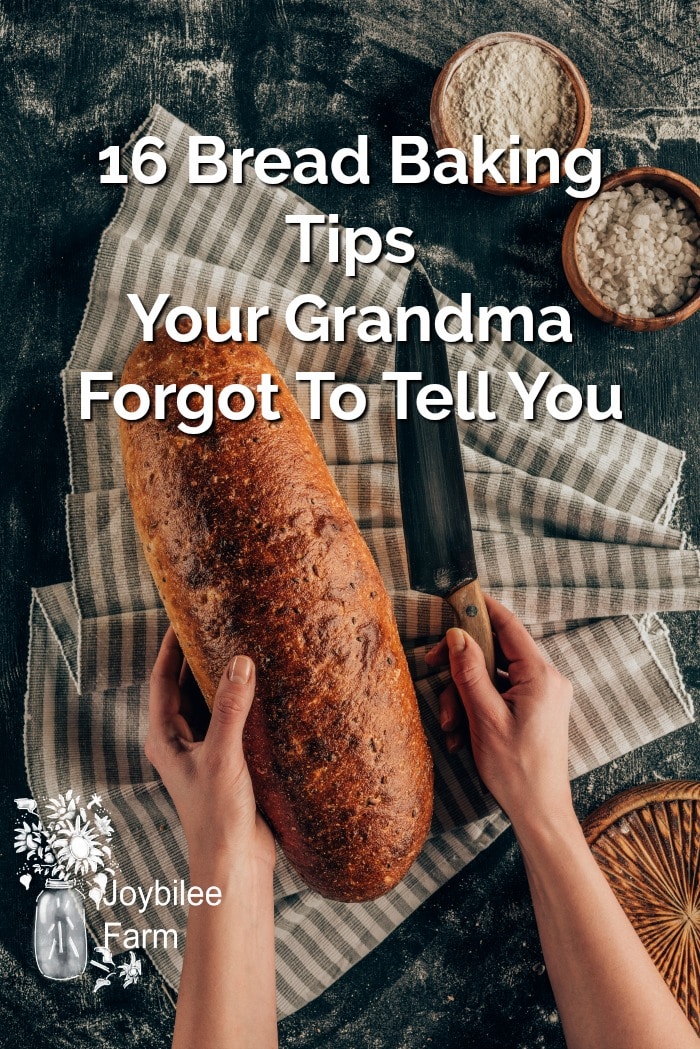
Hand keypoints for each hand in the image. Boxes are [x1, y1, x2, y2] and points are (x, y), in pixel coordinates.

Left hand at [145, 627, 275, 877]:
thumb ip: (229, 709)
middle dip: (200, 656)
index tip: (183, 615)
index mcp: (164, 737)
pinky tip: (265, 689)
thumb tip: (239, 661)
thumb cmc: (216, 816)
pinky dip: (244, 703)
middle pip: (185, 687)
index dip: (170, 647)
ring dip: (224, 679)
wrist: (235, 864)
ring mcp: (204, 751)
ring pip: (210, 704)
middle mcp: (180, 741)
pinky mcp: (229, 762)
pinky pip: (232, 721)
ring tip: (246, 645)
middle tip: (221, 622)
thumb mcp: (222, 756)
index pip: (161, 680)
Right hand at [426, 594, 573, 832]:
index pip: (509, 626)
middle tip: (432, 667)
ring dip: (465, 694)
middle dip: (462, 665)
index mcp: (540, 676)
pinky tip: (462, 734)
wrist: (540, 812)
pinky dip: (478, 707)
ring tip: (450, 726)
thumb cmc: (517, 770)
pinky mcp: (535, 709)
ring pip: (493, 675)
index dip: (482, 609)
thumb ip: (470, 673)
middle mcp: (547, 679)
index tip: (458, 596)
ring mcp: (542, 695)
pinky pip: (500, 694)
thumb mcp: (485, 718)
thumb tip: (458, 635)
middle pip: (496, 651)